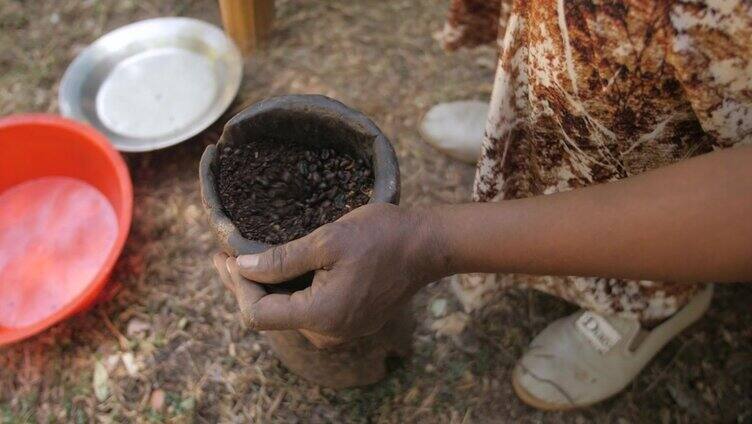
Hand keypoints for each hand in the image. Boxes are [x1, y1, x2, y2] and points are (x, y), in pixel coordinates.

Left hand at [214, 203, 443, 347]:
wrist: (428, 246)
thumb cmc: (382, 236)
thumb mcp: (327, 240)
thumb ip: (282, 259)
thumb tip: (241, 267)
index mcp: (321, 315)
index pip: (258, 313)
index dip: (236, 285)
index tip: (225, 256)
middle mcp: (329, 332)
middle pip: (270, 315)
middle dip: (245, 284)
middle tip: (225, 254)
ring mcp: (341, 328)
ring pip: (288, 311)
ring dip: (268, 285)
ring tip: (248, 256)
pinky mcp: (350, 320)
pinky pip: (309, 308)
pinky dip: (291, 288)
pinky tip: (282, 265)